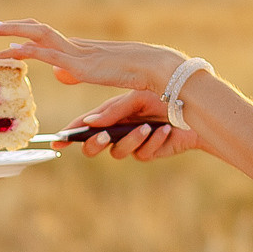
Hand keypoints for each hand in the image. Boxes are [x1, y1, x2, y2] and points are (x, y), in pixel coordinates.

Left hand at [0, 18, 187, 93]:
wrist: (157, 70)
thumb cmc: (135, 74)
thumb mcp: (98, 75)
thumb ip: (76, 72)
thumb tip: (60, 74)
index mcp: (76, 49)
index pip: (40, 35)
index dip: (18, 32)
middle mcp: (72, 46)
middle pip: (32, 28)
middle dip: (3, 27)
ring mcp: (76, 52)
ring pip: (35, 35)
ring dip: (7, 32)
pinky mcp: (80, 63)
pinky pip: (47, 53)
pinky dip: (26, 50)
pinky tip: (9, 51)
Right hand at [65, 91, 201, 160]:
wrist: (195, 109)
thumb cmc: (164, 97)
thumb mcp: (137, 97)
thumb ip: (113, 111)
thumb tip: (89, 123)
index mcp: (111, 114)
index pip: (85, 126)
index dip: (70, 134)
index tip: (58, 140)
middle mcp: (117, 130)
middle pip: (93, 147)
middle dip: (94, 143)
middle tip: (102, 136)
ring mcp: (132, 144)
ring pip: (117, 152)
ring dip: (130, 140)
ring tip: (146, 128)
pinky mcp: (148, 152)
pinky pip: (142, 154)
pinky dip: (153, 142)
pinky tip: (165, 131)